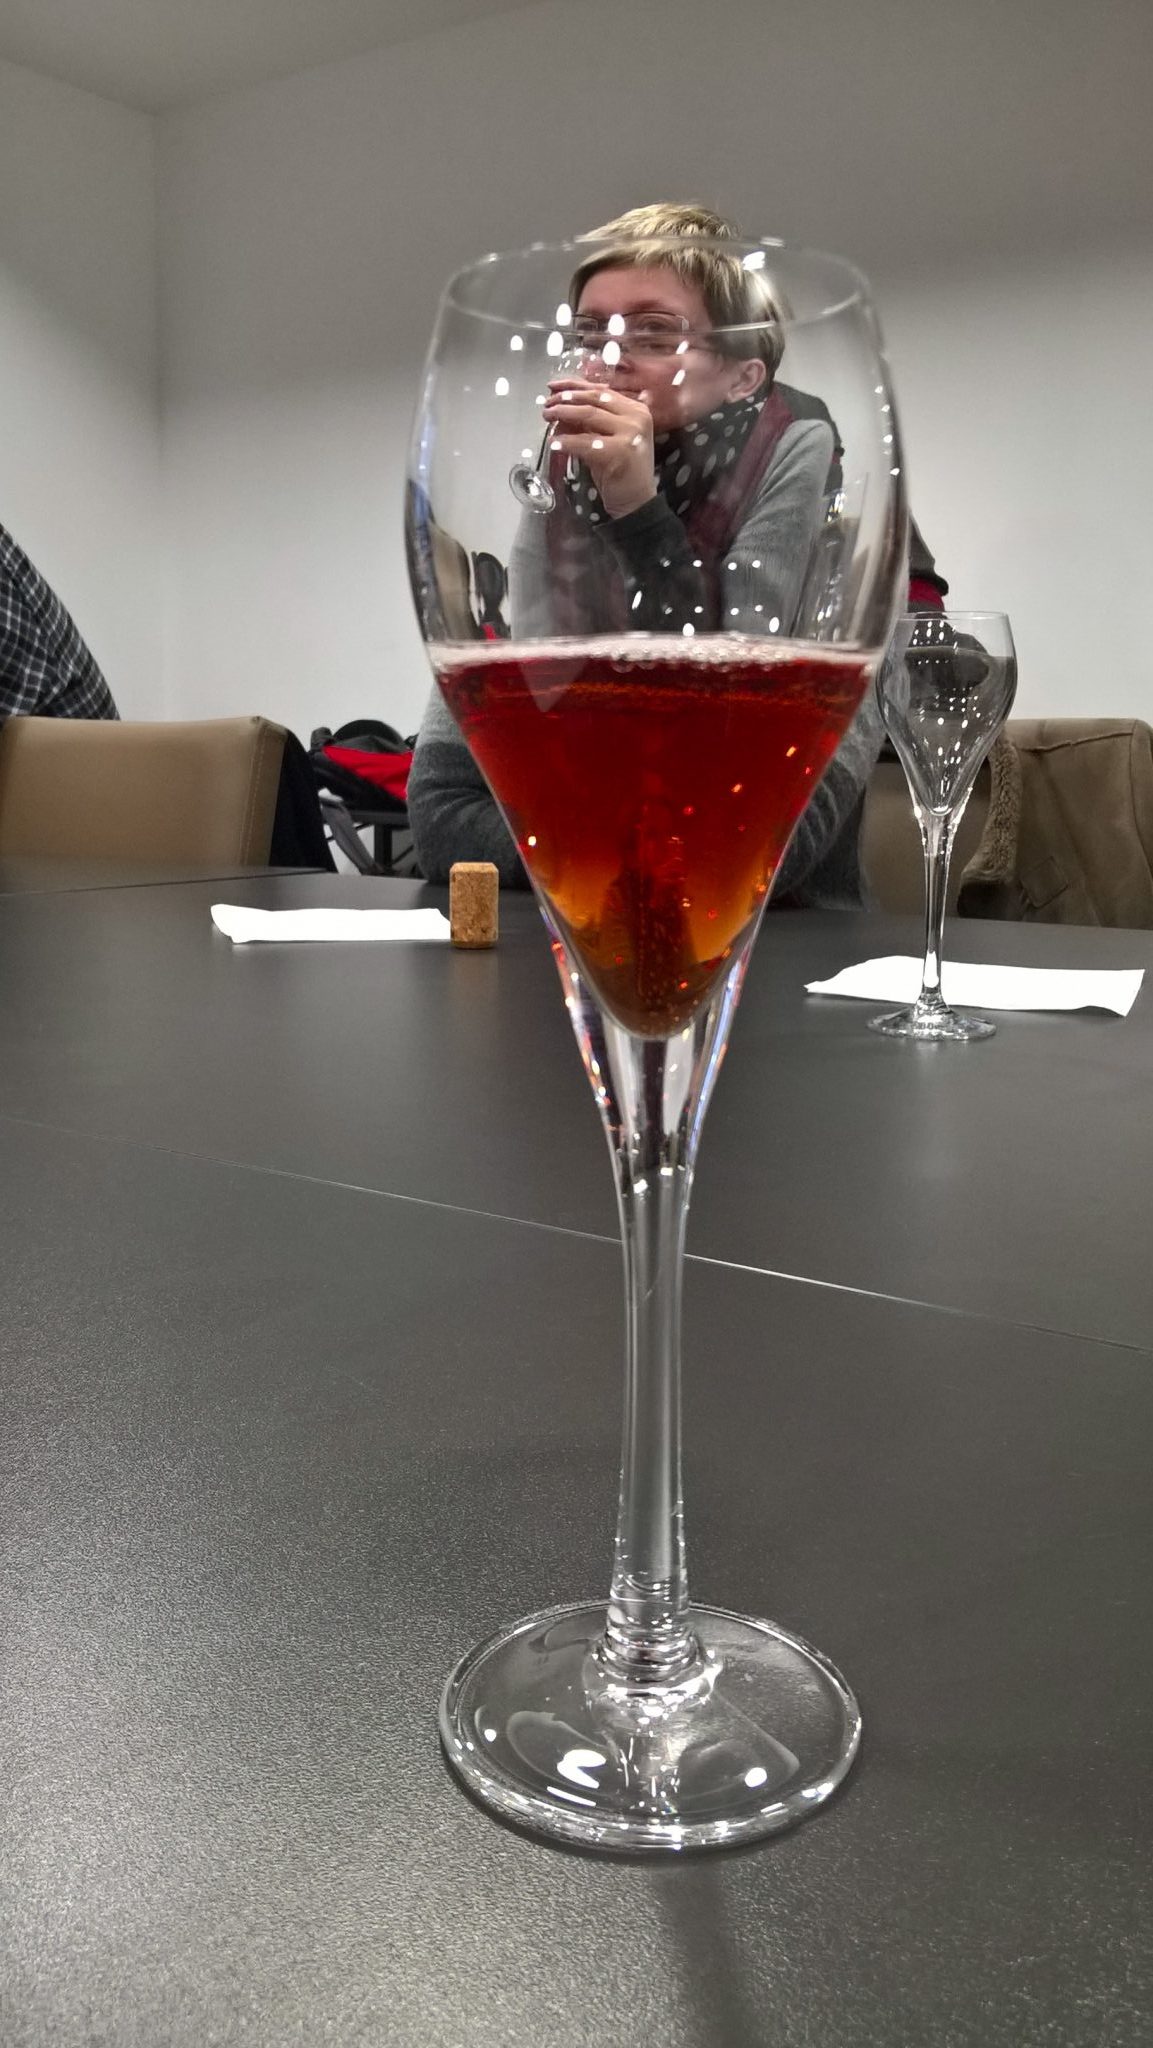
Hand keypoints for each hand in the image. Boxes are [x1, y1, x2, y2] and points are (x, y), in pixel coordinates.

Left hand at [542, 380, 655, 519]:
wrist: (636, 502)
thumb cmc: (621, 470)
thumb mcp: (608, 438)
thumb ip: (591, 421)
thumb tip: (562, 407)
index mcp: (636, 409)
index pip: (601, 390)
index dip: (575, 386)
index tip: (553, 387)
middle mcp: (636, 416)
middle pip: (594, 398)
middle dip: (566, 398)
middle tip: (547, 404)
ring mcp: (630, 433)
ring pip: (589, 415)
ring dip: (563, 414)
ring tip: (547, 417)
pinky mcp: (619, 452)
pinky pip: (585, 442)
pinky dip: (567, 442)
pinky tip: (554, 443)